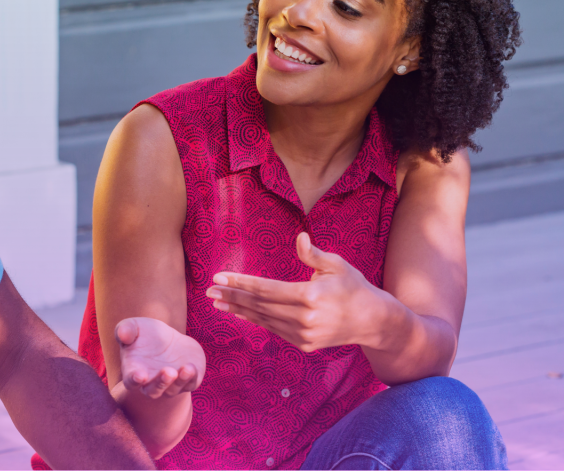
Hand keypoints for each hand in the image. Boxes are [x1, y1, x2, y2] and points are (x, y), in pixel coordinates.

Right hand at [115, 317, 205, 398]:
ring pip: (173, 390)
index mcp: (134, 372)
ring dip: (180, 380)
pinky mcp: (187, 382)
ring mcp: (170, 385)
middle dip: (161, 383)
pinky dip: (192, 378)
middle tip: (168, 372)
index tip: (140, 375)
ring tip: (186, 368)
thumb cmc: (145, 334)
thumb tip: (123, 334)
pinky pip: (190, 384)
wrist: (169, 340)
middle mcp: (151, 384)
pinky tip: (192, 366)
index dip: (134, 380)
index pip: (131, 382)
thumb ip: (126, 330)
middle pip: (154, 391)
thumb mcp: (134, 327)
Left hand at [206, 232, 384, 351]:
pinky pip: (274, 329)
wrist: (372, 321)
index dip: (241, 283)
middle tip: (210, 290)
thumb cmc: (353, 286)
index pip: (266, 289)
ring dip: (239, 310)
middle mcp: (304, 318)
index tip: (219, 277)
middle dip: (232, 296)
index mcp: (309, 296)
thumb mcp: (337, 265)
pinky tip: (241, 312)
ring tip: (218, 302)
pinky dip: (256, 320)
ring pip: (264, 320)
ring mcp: (304, 334)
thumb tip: (300, 238)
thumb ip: (314, 255)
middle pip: (259, 305)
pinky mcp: (304, 344)